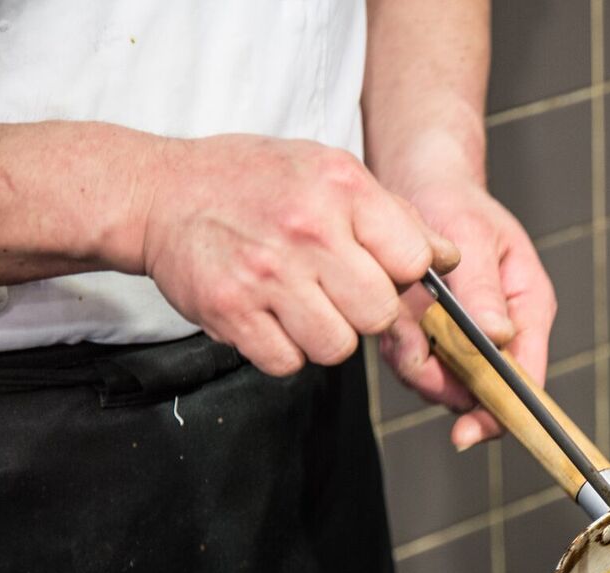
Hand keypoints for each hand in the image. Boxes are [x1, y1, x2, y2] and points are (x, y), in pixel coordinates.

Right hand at [141, 135, 458, 375]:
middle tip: (338, 292)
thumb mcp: (329, 172)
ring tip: (302, 304)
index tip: (381, 271)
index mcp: (341, 188)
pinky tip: (270, 317)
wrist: (161, 193)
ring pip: (337, 348)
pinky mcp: (230, 312)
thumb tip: (449, 256)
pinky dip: (283, 351)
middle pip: (379, 314)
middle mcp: (306, 229)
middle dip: (365, 312)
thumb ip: (393, 216)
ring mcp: (266, 274)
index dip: (402, 275)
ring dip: (326, 336)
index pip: (414, 260)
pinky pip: (287, 363)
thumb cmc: (254, 182)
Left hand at [380, 178, 556, 449]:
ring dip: (420, 368)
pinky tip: (396, 322)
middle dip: (448, 387)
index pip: (527, 377)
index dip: (502, 410)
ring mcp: (466, 336)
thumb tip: (499, 336)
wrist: (418, 183)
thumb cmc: (454, 201)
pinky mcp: (433, 335)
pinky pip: (417, 363)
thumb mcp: (472, 238)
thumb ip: (482, 290)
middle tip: (416, 363)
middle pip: (483, 389)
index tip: (469, 431)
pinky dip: (402, 351)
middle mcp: (501, 329)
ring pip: (446, 382)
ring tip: (404, 328)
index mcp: (528, 307)